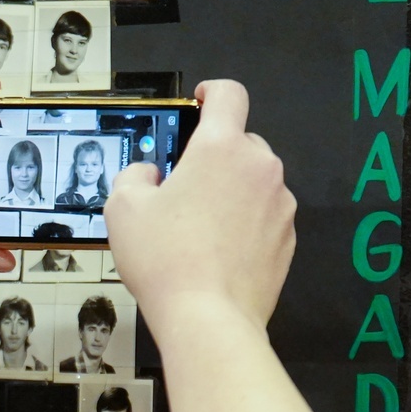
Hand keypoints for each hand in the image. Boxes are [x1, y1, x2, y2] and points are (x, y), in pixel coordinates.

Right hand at [104, 80, 295, 334]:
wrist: (209, 319)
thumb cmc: (168, 262)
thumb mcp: (123, 207)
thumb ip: (134, 175)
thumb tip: (149, 175)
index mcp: (221, 148)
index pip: (229, 95)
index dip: (212, 92)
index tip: (201, 101)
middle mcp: (260, 169)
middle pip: (239, 143)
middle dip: (213, 157)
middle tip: (182, 187)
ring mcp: (280, 204)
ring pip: (253, 182)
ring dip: (229, 192)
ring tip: (196, 228)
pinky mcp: (287, 238)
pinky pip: (263, 216)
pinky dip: (243, 223)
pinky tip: (215, 250)